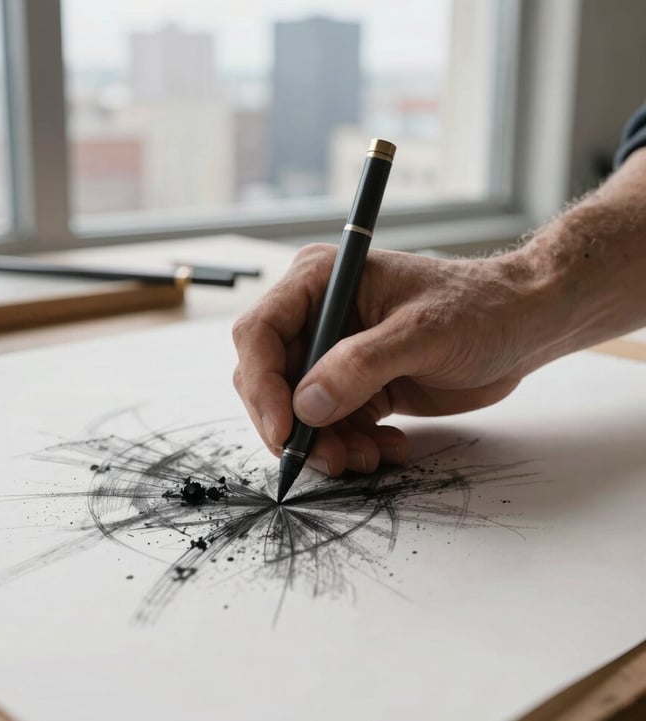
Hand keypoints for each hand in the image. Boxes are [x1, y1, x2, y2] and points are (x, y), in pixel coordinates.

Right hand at [232, 243, 539, 475]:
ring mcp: (333, 353)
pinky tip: (388, 447)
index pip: (260, 333)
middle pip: (270, 380)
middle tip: (329, 459)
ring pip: (298, 413)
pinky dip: (351, 447)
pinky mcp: (353, 385)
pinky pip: (331, 427)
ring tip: (371, 458)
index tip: (284, 431)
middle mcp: (317, 315)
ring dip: (326, 445)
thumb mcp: (422, 333)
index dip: (263, 386)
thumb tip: (306, 406)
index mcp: (319, 281)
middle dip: (294, 426)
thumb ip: (361, 366)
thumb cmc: (480, 309)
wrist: (522, 326)